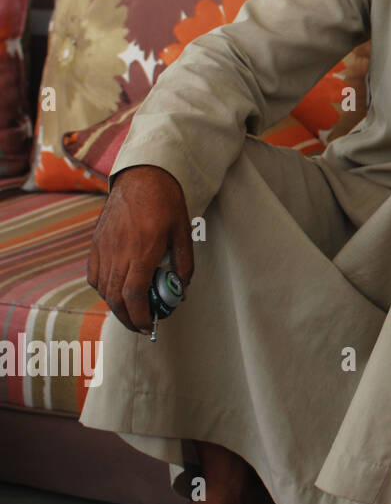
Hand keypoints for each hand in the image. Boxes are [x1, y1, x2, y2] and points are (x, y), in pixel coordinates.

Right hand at [87, 165, 193, 333]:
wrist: (141, 177)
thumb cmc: (166, 203)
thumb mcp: (183, 233)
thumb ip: (184, 264)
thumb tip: (182, 289)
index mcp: (142, 249)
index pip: (134, 294)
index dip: (140, 316)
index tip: (150, 326)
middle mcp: (119, 251)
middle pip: (116, 297)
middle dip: (128, 319)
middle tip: (142, 327)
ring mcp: (103, 247)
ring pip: (103, 289)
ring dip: (116, 306)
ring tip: (132, 312)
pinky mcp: (96, 243)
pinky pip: (93, 275)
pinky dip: (104, 289)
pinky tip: (117, 291)